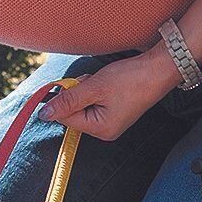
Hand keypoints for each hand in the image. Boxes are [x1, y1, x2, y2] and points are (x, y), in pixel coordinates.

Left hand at [38, 50, 177, 141]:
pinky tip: (106, 83)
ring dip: (85, 90)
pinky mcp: (113, 113)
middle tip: (93, 82)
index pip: (65, 118)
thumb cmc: (129, 78)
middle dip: (77, 94)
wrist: (158, 69)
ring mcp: (110, 123)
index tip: (78, 83)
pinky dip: (94, 91)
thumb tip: (43, 115)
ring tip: (102, 81)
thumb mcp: (94, 87)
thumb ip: (68, 100)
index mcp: (100, 129)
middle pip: (73, 113)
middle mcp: (105, 132)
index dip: (66, 98)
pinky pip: (93, 103)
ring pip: (82, 106)